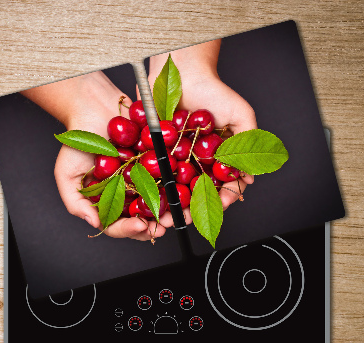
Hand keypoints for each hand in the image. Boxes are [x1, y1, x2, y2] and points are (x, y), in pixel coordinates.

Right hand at [22, 72, 165, 240]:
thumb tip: (95, 223)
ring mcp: (143, 180)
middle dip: (155, 226)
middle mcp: (127, 194)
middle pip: (142, 218)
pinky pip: (170, 178)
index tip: (140, 226)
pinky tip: (185, 192)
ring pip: (159, 203)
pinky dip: (178, 187)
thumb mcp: (67, 174)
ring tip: (178, 215)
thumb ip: (76, 203)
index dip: (129, 229)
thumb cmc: (78, 140)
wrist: (95, 107)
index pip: (118, 224)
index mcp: (107, 201)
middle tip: (164, 226)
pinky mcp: (157, 164)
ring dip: (170, 212)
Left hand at [141, 44, 255, 228]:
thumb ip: (249, 145)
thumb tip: (250, 179)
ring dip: (167, 205)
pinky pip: (150, 172)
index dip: (218, 200)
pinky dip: (147, 187)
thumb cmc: (214, 91)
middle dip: (189, 210)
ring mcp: (173, 158)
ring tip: (162, 217)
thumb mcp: (241, 115)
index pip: (218, 186)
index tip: (216, 208)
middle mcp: (194, 162)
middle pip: (192, 193)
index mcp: (215, 159)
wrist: (183, 70)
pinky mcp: (153, 150)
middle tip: (184, 220)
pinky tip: (145, 199)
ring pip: (170, 188)